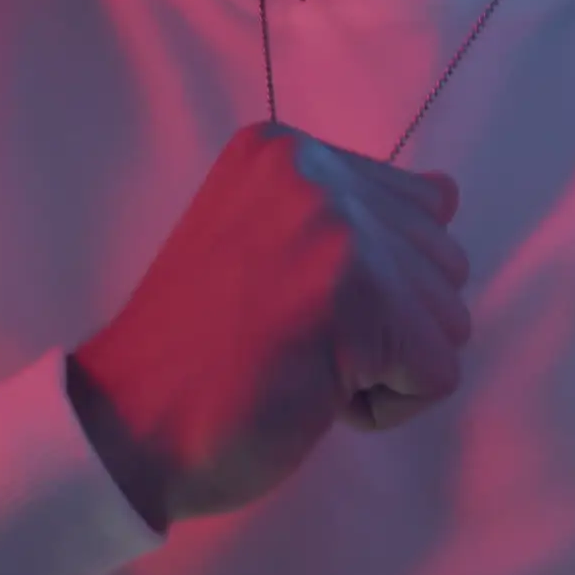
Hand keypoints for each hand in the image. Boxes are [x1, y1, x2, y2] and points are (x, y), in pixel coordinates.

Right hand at [69, 122, 470, 531]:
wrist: (127, 424)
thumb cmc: (197, 351)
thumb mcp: (267, 245)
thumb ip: (355, 214)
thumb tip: (447, 194)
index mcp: (286, 150)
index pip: (417, 209)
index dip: (375, 283)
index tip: (289, 304)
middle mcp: (315, 174)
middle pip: (443, 264)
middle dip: (389, 325)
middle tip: (294, 343)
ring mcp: (339, 234)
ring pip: (448, 321)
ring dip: (387, 368)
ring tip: (301, 367)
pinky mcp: (360, 304)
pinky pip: (439, 375)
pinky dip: (386, 408)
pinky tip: (313, 396)